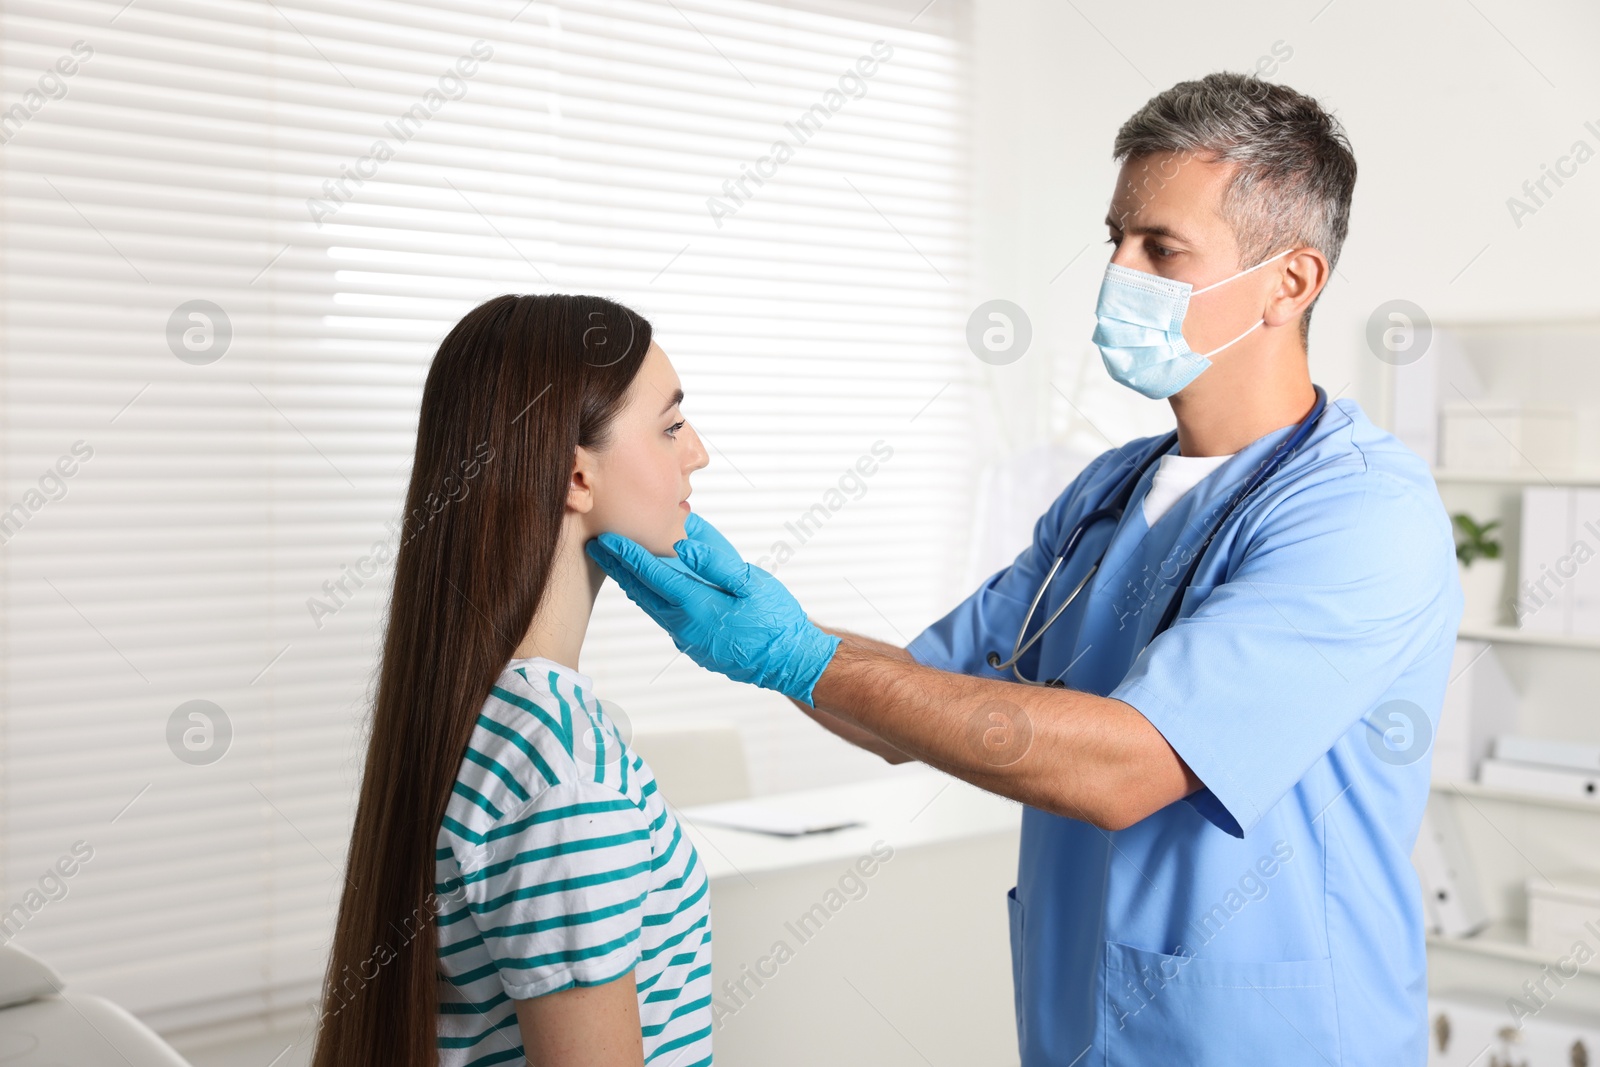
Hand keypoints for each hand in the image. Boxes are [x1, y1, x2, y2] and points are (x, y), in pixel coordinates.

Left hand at [586, 513, 839, 704]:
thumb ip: (716, 562)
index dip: (627, 555)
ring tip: (615, 565)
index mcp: (697, 606)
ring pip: (650, 606)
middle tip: (596, 547)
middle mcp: (684, 626)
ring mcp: (687, 639)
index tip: (607, 538)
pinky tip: (649, 589)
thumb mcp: (751, 583)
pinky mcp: (694, 646)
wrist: (789, 662)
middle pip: (641, 592)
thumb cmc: (775, 619)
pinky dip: (651, 598)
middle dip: (618, 568)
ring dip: (631, 584)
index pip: (652, 575)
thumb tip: (682, 544)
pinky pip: (664, 617)